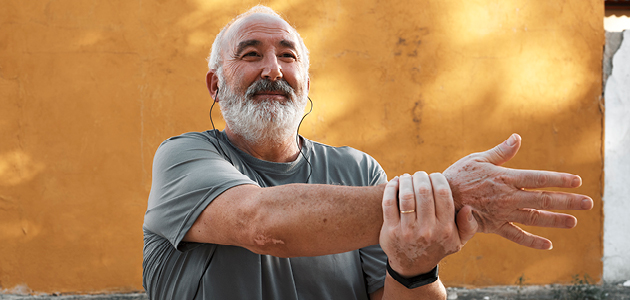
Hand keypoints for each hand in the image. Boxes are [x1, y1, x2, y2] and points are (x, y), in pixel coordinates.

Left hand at [379, 172, 477, 276]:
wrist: (412, 267)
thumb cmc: (437, 246)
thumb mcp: (458, 241)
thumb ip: (468, 225)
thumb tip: (469, 208)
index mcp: (445, 228)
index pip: (443, 193)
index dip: (438, 178)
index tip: (434, 176)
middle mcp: (427, 230)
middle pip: (424, 191)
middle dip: (421, 177)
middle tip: (419, 175)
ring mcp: (407, 231)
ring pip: (406, 195)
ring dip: (406, 180)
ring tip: (407, 177)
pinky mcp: (390, 230)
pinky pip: (389, 203)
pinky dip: (391, 188)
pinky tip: (396, 182)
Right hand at [443, 133, 593, 249]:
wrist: (440, 200)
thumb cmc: (457, 176)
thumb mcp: (477, 159)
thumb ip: (501, 152)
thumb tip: (518, 138)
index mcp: (505, 178)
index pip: (538, 179)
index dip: (559, 179)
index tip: (577, 181)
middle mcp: (508, 197)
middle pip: (543, 199)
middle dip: (567, 201)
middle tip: (587, 203)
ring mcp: (502, 213)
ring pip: (535, 218)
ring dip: (556, 220)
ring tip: (573, 222)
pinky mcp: (494, 226)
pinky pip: (516, 235)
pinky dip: (532, 241)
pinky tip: (547, 244)